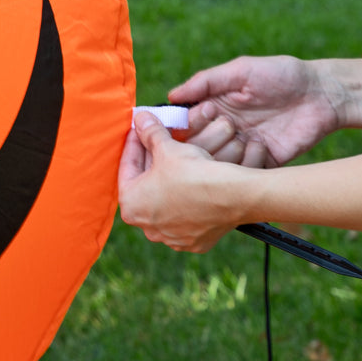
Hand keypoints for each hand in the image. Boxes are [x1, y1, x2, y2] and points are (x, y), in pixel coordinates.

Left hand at [118, 112, 241, 251]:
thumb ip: (150, 133)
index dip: (135, 143)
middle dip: (151, 164)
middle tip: (158, 143)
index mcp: (131, 206)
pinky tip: (194, 187)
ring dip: (168, 184)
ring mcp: (171, 238)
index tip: (140, 130)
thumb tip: (140, 117)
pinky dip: (186, 203)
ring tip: (178, 164)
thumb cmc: (194, 172)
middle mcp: (147, 228)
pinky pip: (185, 219)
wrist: (234, 196)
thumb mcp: (168, 148)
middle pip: (145, 187)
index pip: (127, 167)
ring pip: (165, 204)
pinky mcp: (193, 243)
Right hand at [170, 55, 340, 166]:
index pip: (185, 125)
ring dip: (227, 152)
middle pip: (196, 149)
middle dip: (207, 138)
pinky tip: (261, 144)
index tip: (206, 112)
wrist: (323, 94)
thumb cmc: (282, 75)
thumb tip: (171, 96)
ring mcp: (241, 150)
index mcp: (214, 108)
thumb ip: (206, 81)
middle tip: (228, 123)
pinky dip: (248, 163)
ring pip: (217, 166)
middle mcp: (223, 132)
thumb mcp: (241, 70)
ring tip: (244, 134)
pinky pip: (243, 175)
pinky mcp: (261, 165)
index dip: (189, 123)